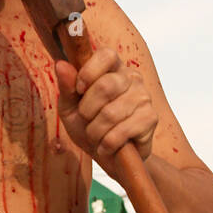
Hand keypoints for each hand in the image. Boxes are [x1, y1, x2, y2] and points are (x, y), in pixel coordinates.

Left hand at [55, 52, 156, 176]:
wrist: (109, 157)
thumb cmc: (88, 127)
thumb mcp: (70, 107)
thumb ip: (66, 86)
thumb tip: (61, 64)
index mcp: (112, 68)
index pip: (106, 55)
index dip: (88, 72)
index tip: (79, 90)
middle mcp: (132, 78)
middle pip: (106, 85)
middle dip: (87, 110)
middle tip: (86, 120)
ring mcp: (144, 97)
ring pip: (111, 113)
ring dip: (95, 131)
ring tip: (96, 136)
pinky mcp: (150, 118)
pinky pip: (122, 131)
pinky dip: (107, 143)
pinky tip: (107, 146)